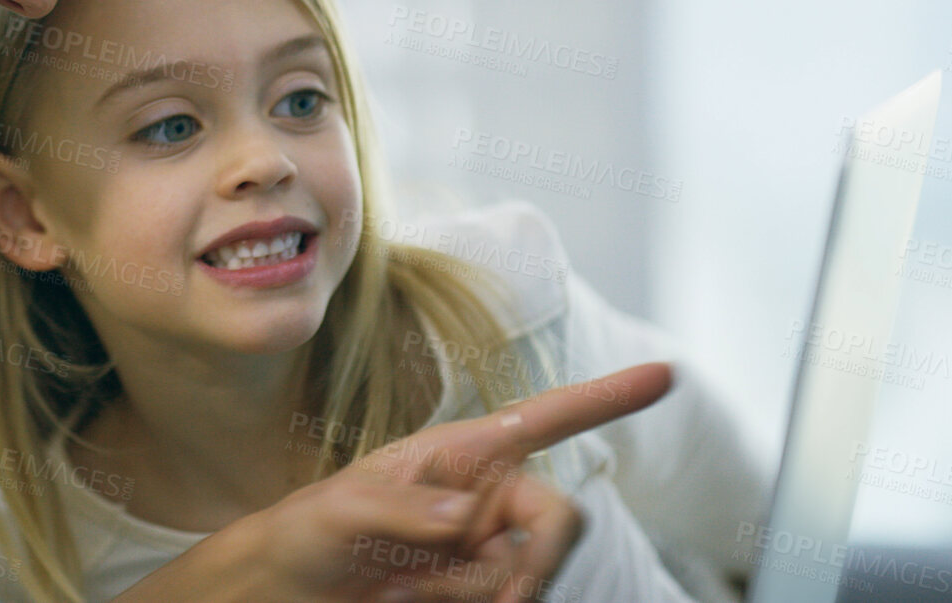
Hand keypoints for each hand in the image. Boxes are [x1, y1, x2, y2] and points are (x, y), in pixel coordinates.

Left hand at [115, 363, 673, 602]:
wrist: (286, 590)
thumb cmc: (307, 533)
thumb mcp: (341, 510)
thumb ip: (406, 509)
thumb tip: (466, 517)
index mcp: (459, 453)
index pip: (543, 419)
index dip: (605, 397)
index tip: (666, 373)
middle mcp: (484, 495)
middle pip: (557, 518)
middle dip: (535, 561)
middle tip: (493, 596)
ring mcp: (485, 545)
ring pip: (532, 572)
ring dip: (480, 593)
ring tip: (409, 590)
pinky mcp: (479, 587)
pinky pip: (508, 600)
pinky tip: (416, 599)